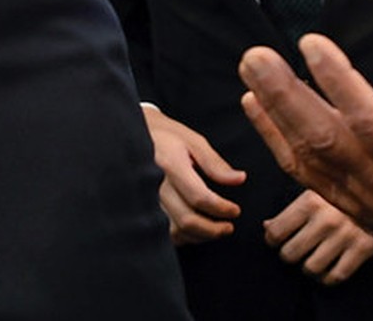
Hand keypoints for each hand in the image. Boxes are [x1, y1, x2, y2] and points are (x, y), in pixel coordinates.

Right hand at [142, 105, 245, 244]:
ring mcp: (146, 199)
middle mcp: (154, 185)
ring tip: (215, 229)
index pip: (199, 197)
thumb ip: (215, 163)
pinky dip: (183, 236)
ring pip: (175, 231)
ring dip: (200, 235)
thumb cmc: (166, 136)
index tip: (235, 210)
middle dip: (213, 229)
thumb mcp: (193, 140)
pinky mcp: (143, 209)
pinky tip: (195, 229)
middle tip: (229, 227)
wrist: (133, 136)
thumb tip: (239, 179)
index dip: (221, 208)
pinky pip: (164, 233)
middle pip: (187, 220)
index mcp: (169, 164)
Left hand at [238, 34, 372, 293]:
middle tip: (255, 55)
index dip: (339, 82)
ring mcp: (351, 191)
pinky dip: (270, 135)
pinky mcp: (336, 198)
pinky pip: (296, 168)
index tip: (311, 44)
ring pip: (303, 150)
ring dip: (271, 108)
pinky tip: (251, 101)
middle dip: (285, 94)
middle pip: (322, 135)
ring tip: (249, 67)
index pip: (369, 119)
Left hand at [264, 189, 372, 284]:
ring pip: (311, 268)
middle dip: (288, 255)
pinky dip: (328, 278)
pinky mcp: (362, 250)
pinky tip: (326, 270)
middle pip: (291, 253)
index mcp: (310, 201)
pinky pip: (337, 275)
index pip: (277, 231)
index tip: (273, 240)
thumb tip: (268, 225)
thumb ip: (292, 207)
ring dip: (307, 268)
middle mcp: (325, 220)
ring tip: (309, 260)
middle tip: (291, 251)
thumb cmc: (345, 188)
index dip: (271, 239)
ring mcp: (344, 237)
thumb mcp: (317, 189)